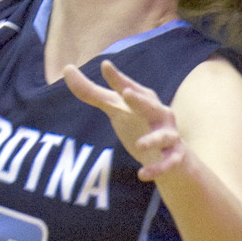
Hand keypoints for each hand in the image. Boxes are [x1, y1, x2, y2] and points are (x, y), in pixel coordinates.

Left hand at [62, 59, 187, 180]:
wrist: (169, 153)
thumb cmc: (137, 122)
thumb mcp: (114, 107)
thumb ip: (91, 91)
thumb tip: (67, 68)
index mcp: (143, 98)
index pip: (127, 86)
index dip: (116, 78)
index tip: (105, 66)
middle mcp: (159, 113)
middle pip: (150, 105)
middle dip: (139, 100)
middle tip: (126, 93)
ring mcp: (168, 134)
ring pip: (164, 136)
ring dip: (153, 139)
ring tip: (139, 145)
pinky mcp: (174, 155)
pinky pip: (168, 162)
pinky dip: (158, 168)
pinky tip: (142, 175)